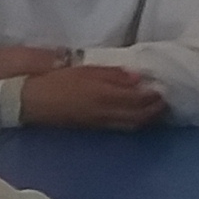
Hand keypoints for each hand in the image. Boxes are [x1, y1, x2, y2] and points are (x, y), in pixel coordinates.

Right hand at [19, 61, 165, 129]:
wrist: (33, 100)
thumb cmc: (57, 79)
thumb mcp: (85, 70)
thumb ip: (112, 74)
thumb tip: (137, 77)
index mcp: (104, 94)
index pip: (137, 99)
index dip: (153, 97)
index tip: (163, 88)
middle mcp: (105, 112)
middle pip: (138, 116)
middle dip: (154, 110)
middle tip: (165, 101)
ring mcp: (99, 123)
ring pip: (130, 124)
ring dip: (146, 119)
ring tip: (155, 110)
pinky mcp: (93, 128)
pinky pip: (120, 127)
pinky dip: (132, 122)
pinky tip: (135, 117)